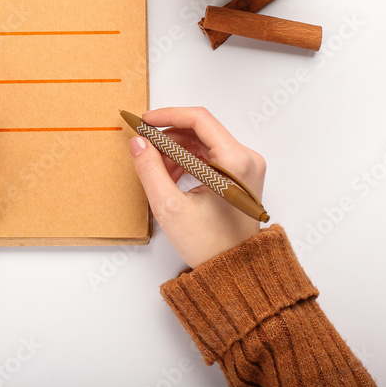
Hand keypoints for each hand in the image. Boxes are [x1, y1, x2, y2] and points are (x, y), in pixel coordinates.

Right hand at [129, 107, 265, 268]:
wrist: (235, 271)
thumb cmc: (211, 245)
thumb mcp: (170, 207)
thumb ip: (150, 170)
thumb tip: (138, 143)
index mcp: (236, 162)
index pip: (199, 119)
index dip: (168, 115)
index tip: (145, 121)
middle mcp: (247, 159)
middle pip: (201, 130)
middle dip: (168, 137)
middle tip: (143, 145)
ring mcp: (246, 167)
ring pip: (203, 143)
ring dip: (176, 150)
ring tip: (156, 169)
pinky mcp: (241, 176)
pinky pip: (210, 156)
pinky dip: (187, 161)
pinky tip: (170, 176)